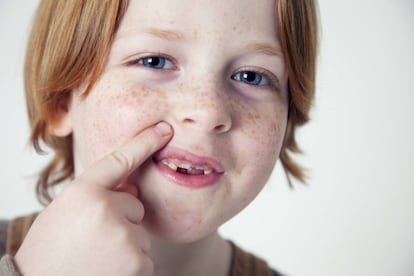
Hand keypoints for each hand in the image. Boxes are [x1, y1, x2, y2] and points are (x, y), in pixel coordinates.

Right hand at [14, 122, 172, 275]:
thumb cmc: (51, 249)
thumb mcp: (66, 210)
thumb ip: (97, 195)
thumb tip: (134, 192)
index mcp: (84, 191)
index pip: (121, 159)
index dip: (145, 142)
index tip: (165, 130)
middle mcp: (106, 208)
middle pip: (134, 204)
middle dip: (121, 219)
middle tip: (93, 239)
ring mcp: (124, 236)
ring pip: (140, 233)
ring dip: (125, 244)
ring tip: (96, 258)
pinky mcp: (137, 264)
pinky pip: (145, 257)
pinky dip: (131, 266)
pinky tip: (107, 271)